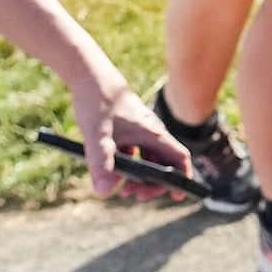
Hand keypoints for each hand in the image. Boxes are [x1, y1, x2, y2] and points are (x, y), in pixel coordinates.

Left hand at [69, 77, 189, 200]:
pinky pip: (134, 150)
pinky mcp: (127, 126)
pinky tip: (110, 168)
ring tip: (121, 188)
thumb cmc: (97, 102)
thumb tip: (105, 192)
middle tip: (133, 195)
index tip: (178, 196)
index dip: (183, 178)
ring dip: (139, 176)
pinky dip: (127, 163)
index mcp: (152, 134)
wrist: (88, 75)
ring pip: (147, 157)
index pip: (179, 158)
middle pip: (163, 162)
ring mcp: (139, 129)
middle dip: (152, 183)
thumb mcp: (97, 136)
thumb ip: (101, 164)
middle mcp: (150, 131)